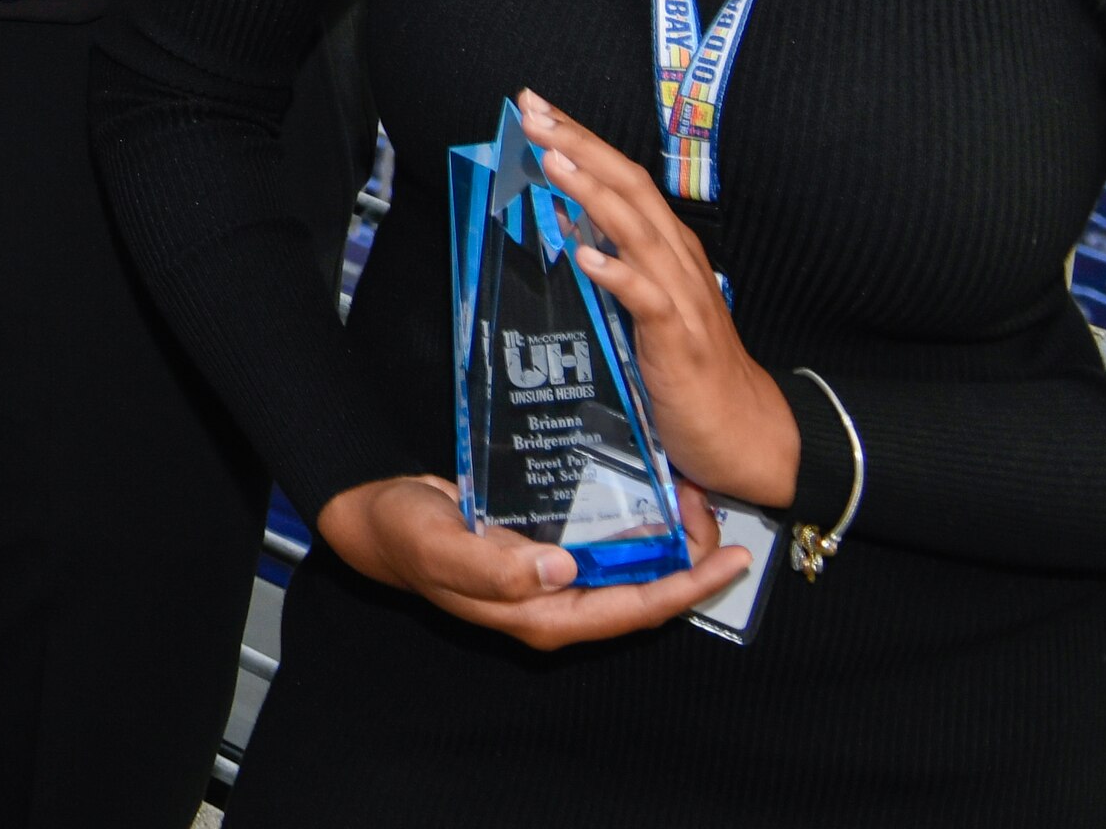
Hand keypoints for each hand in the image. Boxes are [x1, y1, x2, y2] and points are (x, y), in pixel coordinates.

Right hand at [312, 473, 751, 650]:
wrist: (375, 517)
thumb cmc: (404, 535)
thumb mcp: (441, 548)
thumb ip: (495, 568)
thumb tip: (563, 571)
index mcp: (542, 615)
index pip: (632, 609)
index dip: (686, 589)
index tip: (730, 562)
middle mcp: (557, 603)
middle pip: (641, 592)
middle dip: (687, 561)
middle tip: (720, 515)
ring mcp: (552, 579)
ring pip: (626, 567)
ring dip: (665, 540)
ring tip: (696, 500)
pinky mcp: (544, 551)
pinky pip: (603, 542)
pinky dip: (632, 521)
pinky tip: (648, 491)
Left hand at [520, 88, 804, 508]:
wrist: (746, 433)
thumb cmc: (688, 370)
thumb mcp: (644, 306)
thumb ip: (614, 264)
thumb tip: (565, 221)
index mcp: (668, 250)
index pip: (623, 180)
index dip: (583, 141)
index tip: (537, 108)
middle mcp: (678, 262)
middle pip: (629, 189)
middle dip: (580, 146)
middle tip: (532, 113)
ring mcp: (682, 299)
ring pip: (637, 231)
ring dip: (592, 193)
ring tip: (551, 162)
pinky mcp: (679, 341)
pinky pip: (647, 299)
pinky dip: (617, 273)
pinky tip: (584, 254)